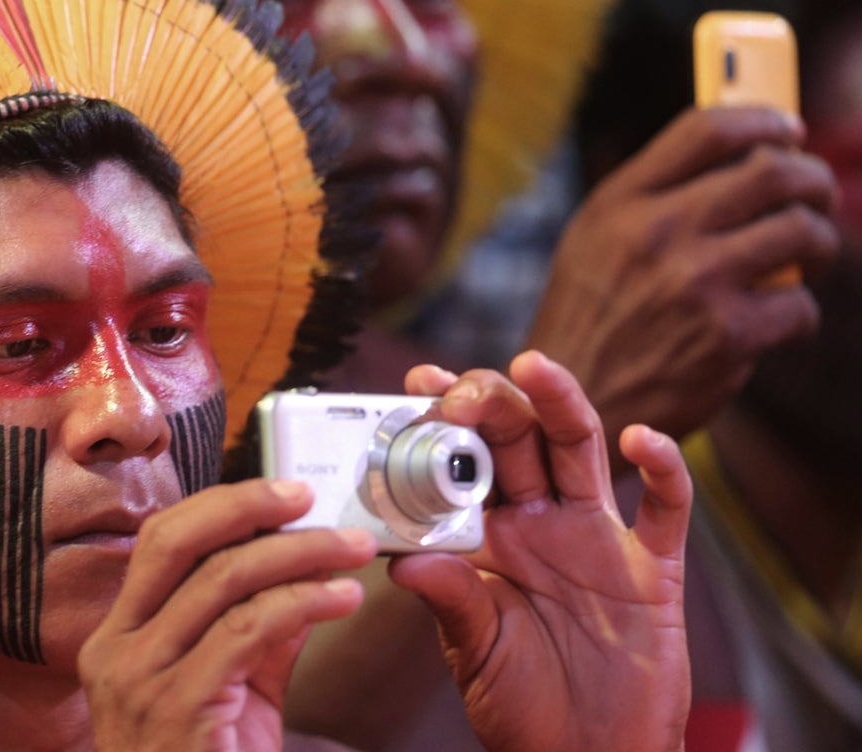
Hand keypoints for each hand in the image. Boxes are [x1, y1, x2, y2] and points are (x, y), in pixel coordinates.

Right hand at [79, 480, 376, 751]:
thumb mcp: (231, 693)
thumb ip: (255, 632)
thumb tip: (299, 569)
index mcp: (117, 638)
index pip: (160, 542)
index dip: (220, 505)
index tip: (282, 491)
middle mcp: (116, 651)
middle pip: (176, 543)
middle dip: (248, 507)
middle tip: (311, 497)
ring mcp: (141, 680)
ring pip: (221, 581)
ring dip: (298, 554)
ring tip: (352, 552)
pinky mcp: (179, 707)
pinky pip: (248, 631)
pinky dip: (303, 603)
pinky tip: (342, 598)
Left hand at [391, 352, 691, 751]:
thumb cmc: (522, 705)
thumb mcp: (474, 650)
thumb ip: (450, 600)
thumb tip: (403, 559)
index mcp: (490, 537)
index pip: (465, 460)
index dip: (445, 419)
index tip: (417, 384)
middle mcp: (542, 524)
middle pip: (521, 439)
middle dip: (495, 403)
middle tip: (465, 385)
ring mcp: (598, 540)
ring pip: (582, 450)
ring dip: (561, 404)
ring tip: (534, 367)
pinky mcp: (653, 569)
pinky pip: (666, 509)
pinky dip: (663, 467)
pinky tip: (639, 437)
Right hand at [528, 107, 837, 454]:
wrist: (572, 402)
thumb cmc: (593, 317)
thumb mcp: (596, 239)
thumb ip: (654, 196)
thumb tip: (745, 155)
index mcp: (620, 202)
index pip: (707, 129)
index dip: (763, 119)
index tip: (787, 130)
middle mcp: (655, 233)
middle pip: (771, 171)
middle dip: (813, 179)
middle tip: (817, 196)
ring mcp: (693, 284)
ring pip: (802, 231)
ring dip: (823, 242)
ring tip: (810, 256)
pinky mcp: (726, 336)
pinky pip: (800, 305)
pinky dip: (799, 313)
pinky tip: (773, 323)